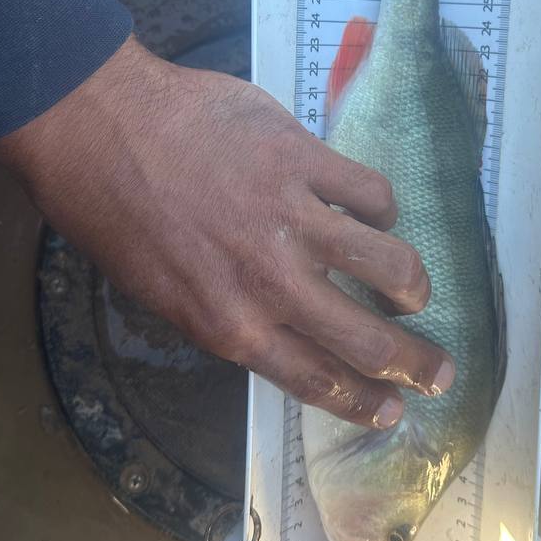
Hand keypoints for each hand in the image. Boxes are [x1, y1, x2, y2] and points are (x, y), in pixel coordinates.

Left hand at [0, 37, 451, 426]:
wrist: (102, 132)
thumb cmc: (121, 217)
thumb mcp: (166, 297)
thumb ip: (231, 317)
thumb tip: (283, 330)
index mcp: (230, 325)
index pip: (318, 379)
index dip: (365, 400)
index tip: (393, 408)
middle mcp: (270, 282)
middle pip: (366, 339)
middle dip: (415, 363)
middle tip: (439, 371)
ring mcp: (292, 217)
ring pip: (387, 263)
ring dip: (411, 284)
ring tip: (414, 288)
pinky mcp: (303, 159)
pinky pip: (370, 193)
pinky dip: (381, 209)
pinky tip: (374, 211)